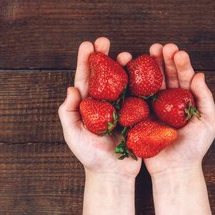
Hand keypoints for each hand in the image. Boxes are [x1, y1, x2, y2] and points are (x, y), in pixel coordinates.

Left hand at [58, 37, 141, 178]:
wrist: (113, 174)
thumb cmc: (90, 157)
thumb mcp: (73, 135)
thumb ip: (69, 113)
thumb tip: (71, 89)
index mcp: (88, 104)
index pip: (85, 78)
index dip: (86, 61)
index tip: (88, 44)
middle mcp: (105, 102)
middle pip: (105, 74)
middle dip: (105, 56)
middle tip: (105, 40)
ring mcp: (122, 107)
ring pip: (123, 80)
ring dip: (124, 65)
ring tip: (126, 54)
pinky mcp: (137, 114)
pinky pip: (141, 95)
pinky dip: (142, 81)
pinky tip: (145, 70)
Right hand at [120, 43, 214, 174]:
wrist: (174, 169)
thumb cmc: (194, 148)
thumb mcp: (208, 122)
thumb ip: (205, 99)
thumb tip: (200, 75)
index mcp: (185, 99)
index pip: (183, 76)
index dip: (180, 63)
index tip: (177, 52)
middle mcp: (168, 100)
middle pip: (165, 75)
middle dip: (162, 59)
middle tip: (159, 47)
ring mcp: (152, 107)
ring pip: (149, 83)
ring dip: (146, 67)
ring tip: (143, 53)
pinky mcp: (139, 116)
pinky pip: (135, 98)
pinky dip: (131, 84)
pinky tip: (128, 71)